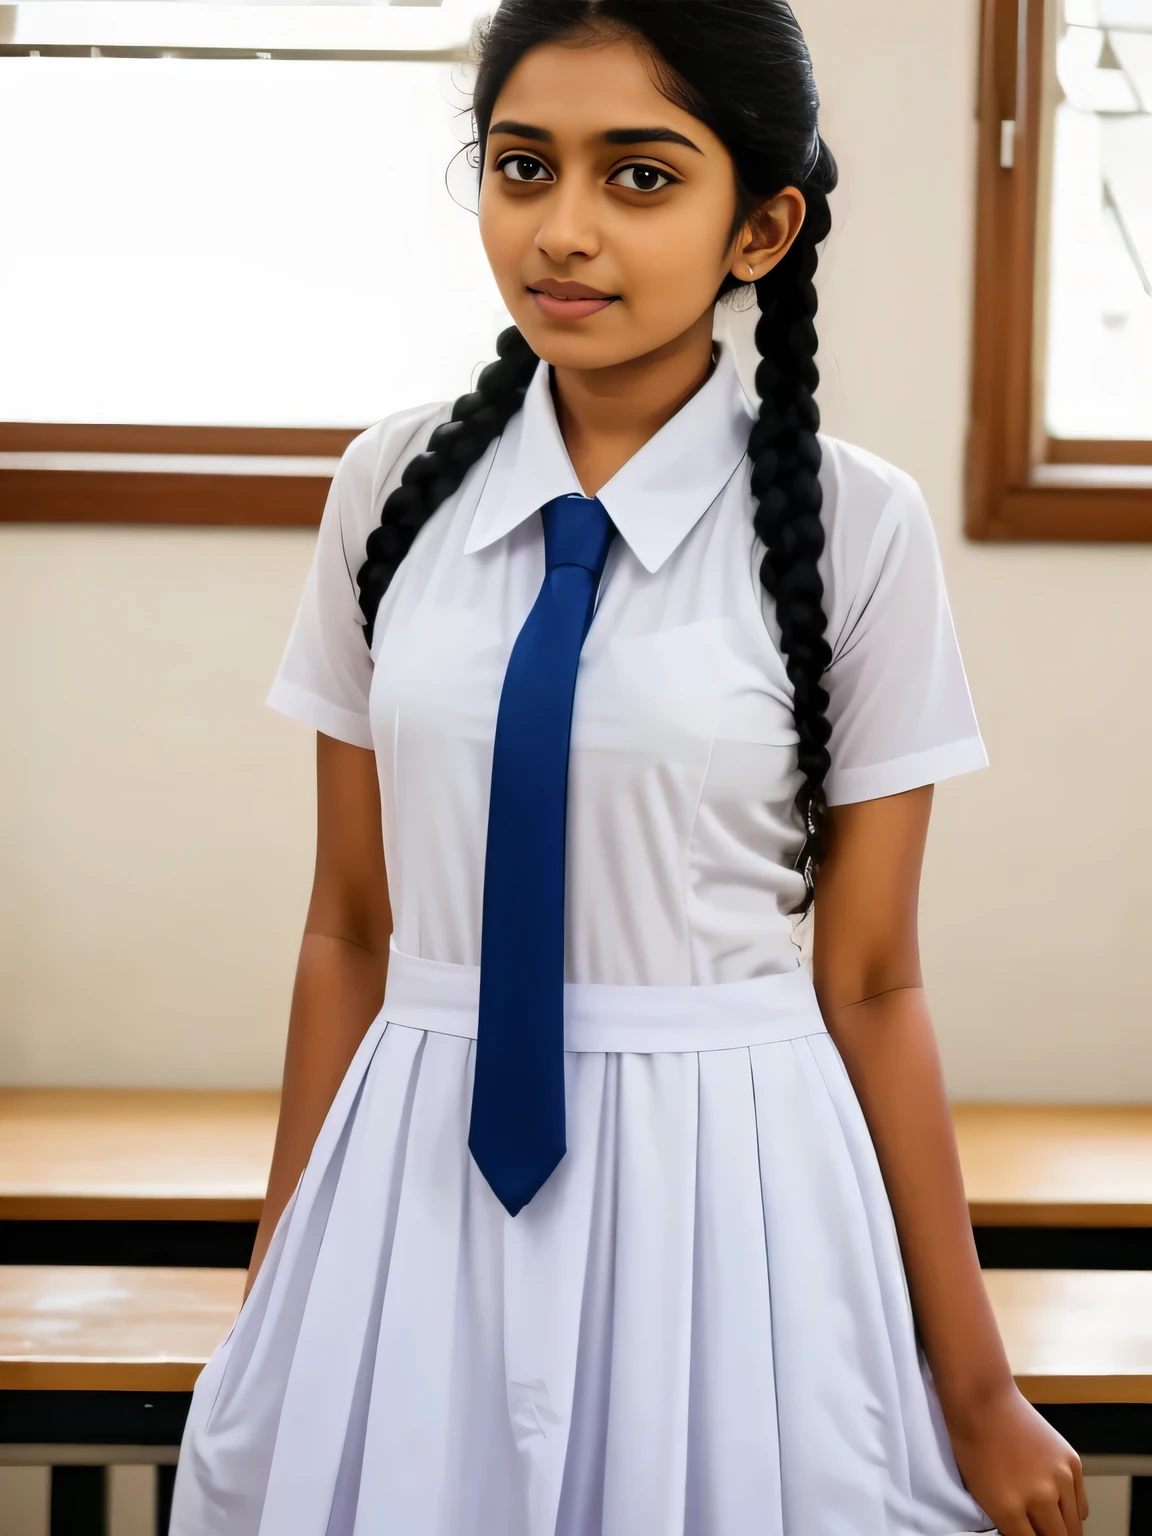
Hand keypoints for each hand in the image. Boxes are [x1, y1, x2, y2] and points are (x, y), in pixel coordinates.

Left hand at [947, 1382, 1088, 1535]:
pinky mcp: (1072, 1462)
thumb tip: (1027, 1535)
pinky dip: (1071, 1509)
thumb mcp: (981, 1494)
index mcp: (1009, 1508)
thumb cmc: (972, 1445)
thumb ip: (1008, 1523)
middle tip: (1042, 1533)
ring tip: (1052, 1524)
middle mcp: (1039, 1497)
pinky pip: (1080, 1504)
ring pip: (1075, 1527)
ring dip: (1064, 1529)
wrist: (983, 1401)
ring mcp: (1060, 1478)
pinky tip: (1059, 1504)